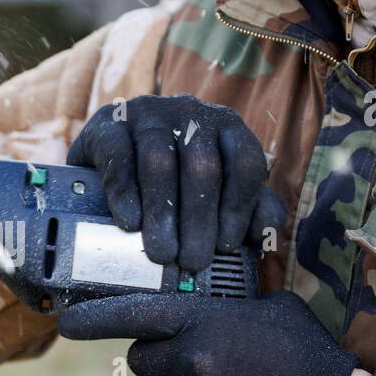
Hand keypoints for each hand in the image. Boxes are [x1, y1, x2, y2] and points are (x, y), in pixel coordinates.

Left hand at [58, 291, 357, 375]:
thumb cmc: (307, 359)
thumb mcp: (272, 311)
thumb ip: (226, 307)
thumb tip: (201, 307)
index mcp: (201, 319)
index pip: (132, 313)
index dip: (93, 319)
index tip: (66, 324)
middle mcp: (186, 359)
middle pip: (138, 363)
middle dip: (159, 367)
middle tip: (199, 372)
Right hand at [67, 94, 285, 272]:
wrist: (110, 148)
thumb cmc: (172, 175)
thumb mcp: (214, 185)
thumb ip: (246, 205)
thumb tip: (266, 232)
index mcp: (226, 126)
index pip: (245, 163)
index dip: (239, 207)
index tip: (226, 246)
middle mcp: (191, 113)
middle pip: (202, 167)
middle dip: (199, 220)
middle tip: (193, 262)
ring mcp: (148, 114)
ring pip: (159, 162)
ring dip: (162, 213)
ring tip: (162, 253)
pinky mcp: (109, 122)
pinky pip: (119, 157)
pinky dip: (125, 194)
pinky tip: (130, 224)